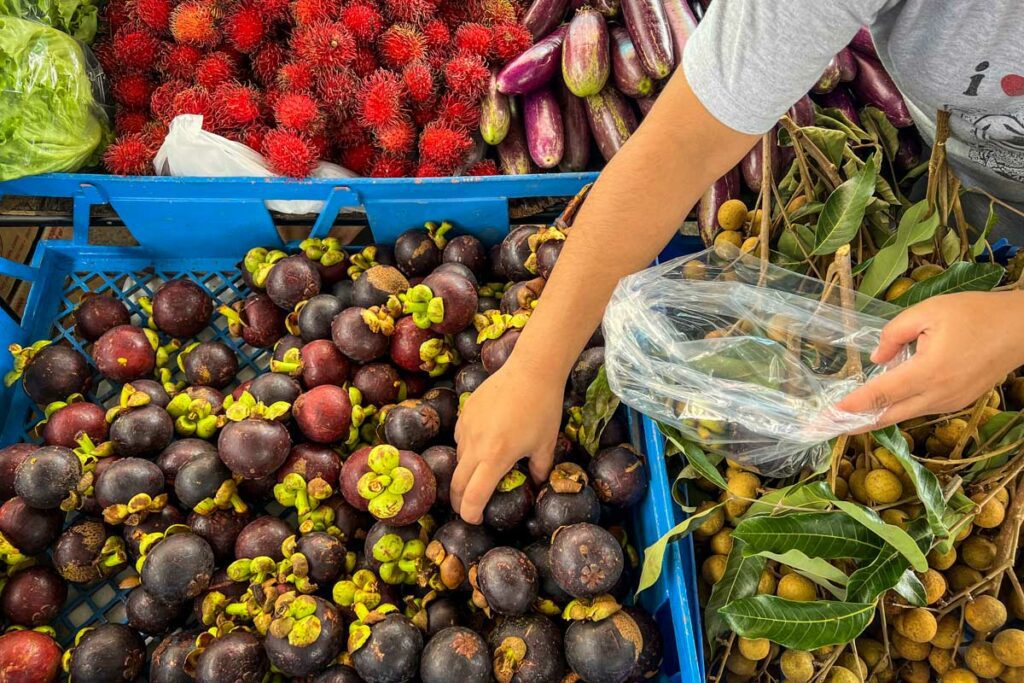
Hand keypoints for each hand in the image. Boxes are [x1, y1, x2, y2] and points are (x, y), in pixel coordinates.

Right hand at [451, 356, 564, 523]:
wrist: (531, 369)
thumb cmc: (543, 408)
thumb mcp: (546, 444)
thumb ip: (539, 469)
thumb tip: (536, 483)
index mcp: (496, 457)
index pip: (474, 496)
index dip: (471, 514)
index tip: (476, 520)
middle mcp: (475, 445)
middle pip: (457, 484)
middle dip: (460, 501)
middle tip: (468, 508)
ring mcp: (467, 427)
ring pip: (458, 459)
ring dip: (465, 473)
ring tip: (478, 476)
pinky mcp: (465, 413)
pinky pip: (460, 439)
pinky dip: (467, 449)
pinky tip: (481, 446)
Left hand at [836, 290, 1023, 428]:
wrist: (1022, 329)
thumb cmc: (975, 314)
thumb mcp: (929, 311)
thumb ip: (895, 334)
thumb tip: (876, 358)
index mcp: (929, 372)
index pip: (880, 394)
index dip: (850, 406)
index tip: (826, 415)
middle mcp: (939, 395)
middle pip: (888, 415)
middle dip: (853, 423)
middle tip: (822, 428)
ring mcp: (950, 402)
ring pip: (903, 414)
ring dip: (873, 417)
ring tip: (843, 417)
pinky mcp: (958, 401)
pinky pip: (920, 408)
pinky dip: (896, 408)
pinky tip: (879, 403)